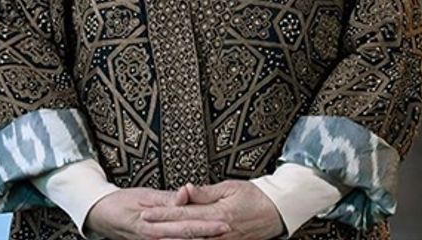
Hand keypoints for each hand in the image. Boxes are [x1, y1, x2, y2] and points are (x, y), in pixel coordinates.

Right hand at [85, 188, 230, 239]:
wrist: (100, 215)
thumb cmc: (122, 202)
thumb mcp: (144, 196)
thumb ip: (167, 199)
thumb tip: (185, 195)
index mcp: (154, 225)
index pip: (187, 226)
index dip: (207, 226)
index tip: (225, 223)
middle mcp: (155, 238)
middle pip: (188, 239)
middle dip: (209, 237)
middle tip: (229, 231)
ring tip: (219, 236)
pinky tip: (200, 238)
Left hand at [140, 181, 284, 239]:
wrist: (278, 212)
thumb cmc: (255, 196)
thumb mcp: (230, 187)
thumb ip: (205, 192)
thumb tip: (185, 189)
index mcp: (217, 212)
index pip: (184, 213)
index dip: (163, 214)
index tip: (146, 213)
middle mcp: (218, 230)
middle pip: (184, 232)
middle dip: (161, 230)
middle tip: (143, 227)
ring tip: (155, 237)